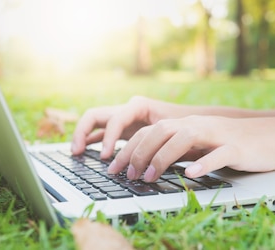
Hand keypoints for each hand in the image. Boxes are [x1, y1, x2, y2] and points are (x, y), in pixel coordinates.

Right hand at [71, 96, 189, 158]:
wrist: (198, 121)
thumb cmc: (187, 125)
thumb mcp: (176, 130)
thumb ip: (161, 141)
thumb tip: (153, 159)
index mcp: (138, 106)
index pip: (115, 119)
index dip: (108, 137)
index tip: (106, 156)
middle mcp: (127, 109)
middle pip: (95, 115)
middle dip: (83, 131)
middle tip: (77, 151)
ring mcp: (123, 119)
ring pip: (94, 123)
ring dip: (83, 135)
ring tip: (76, 153)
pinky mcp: (123, 129)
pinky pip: (102, 133)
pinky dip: (92, 141)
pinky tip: (84, 154)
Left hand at [107, 115, 274, 181]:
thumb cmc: (238, 144)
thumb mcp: (204, 145)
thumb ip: (181, 150)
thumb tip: (152, 165)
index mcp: (189, 124)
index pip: (151, 130)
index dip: (130, 148)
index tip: (116, 167)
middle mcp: (200, 125)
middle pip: (161, 131)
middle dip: (139, 153)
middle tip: (127, 175)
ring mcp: (218, 135)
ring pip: (184, 138)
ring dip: (162, 158)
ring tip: (150, 177)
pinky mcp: (237, 147)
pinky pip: (218, 154)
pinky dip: (203, 164)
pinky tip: (192, 174)